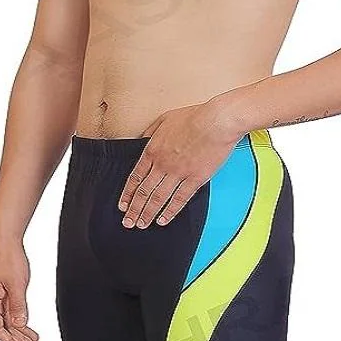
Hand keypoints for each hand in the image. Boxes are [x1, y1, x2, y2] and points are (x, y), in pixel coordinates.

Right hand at [0, 239, 39, 340]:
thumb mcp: (16, 285)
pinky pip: (11, 314)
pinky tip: (31, 333)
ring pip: (8, 323)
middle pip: (3, 329)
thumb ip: (18, 307)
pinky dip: (22, 324)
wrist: (5, 241)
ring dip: (21, 335)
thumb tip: (19, 325)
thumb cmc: (7, 258)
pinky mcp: (2, 295)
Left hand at [119, 101, 241, 227]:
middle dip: (134, 209)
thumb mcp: (164, 119)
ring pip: (158, 198)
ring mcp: (178, 173)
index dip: (128, 193)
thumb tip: (142, 140)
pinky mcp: (195, 179)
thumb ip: (150, 132)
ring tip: (141, 224)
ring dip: (148, 213)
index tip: (123, 205)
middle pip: (143, 191)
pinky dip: (170, 211)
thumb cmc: (194, 116)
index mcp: (152, 150)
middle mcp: (162, 164)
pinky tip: (163, 220)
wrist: (217, 120)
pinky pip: (179, 199)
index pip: (135, 177)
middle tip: (128, 222)